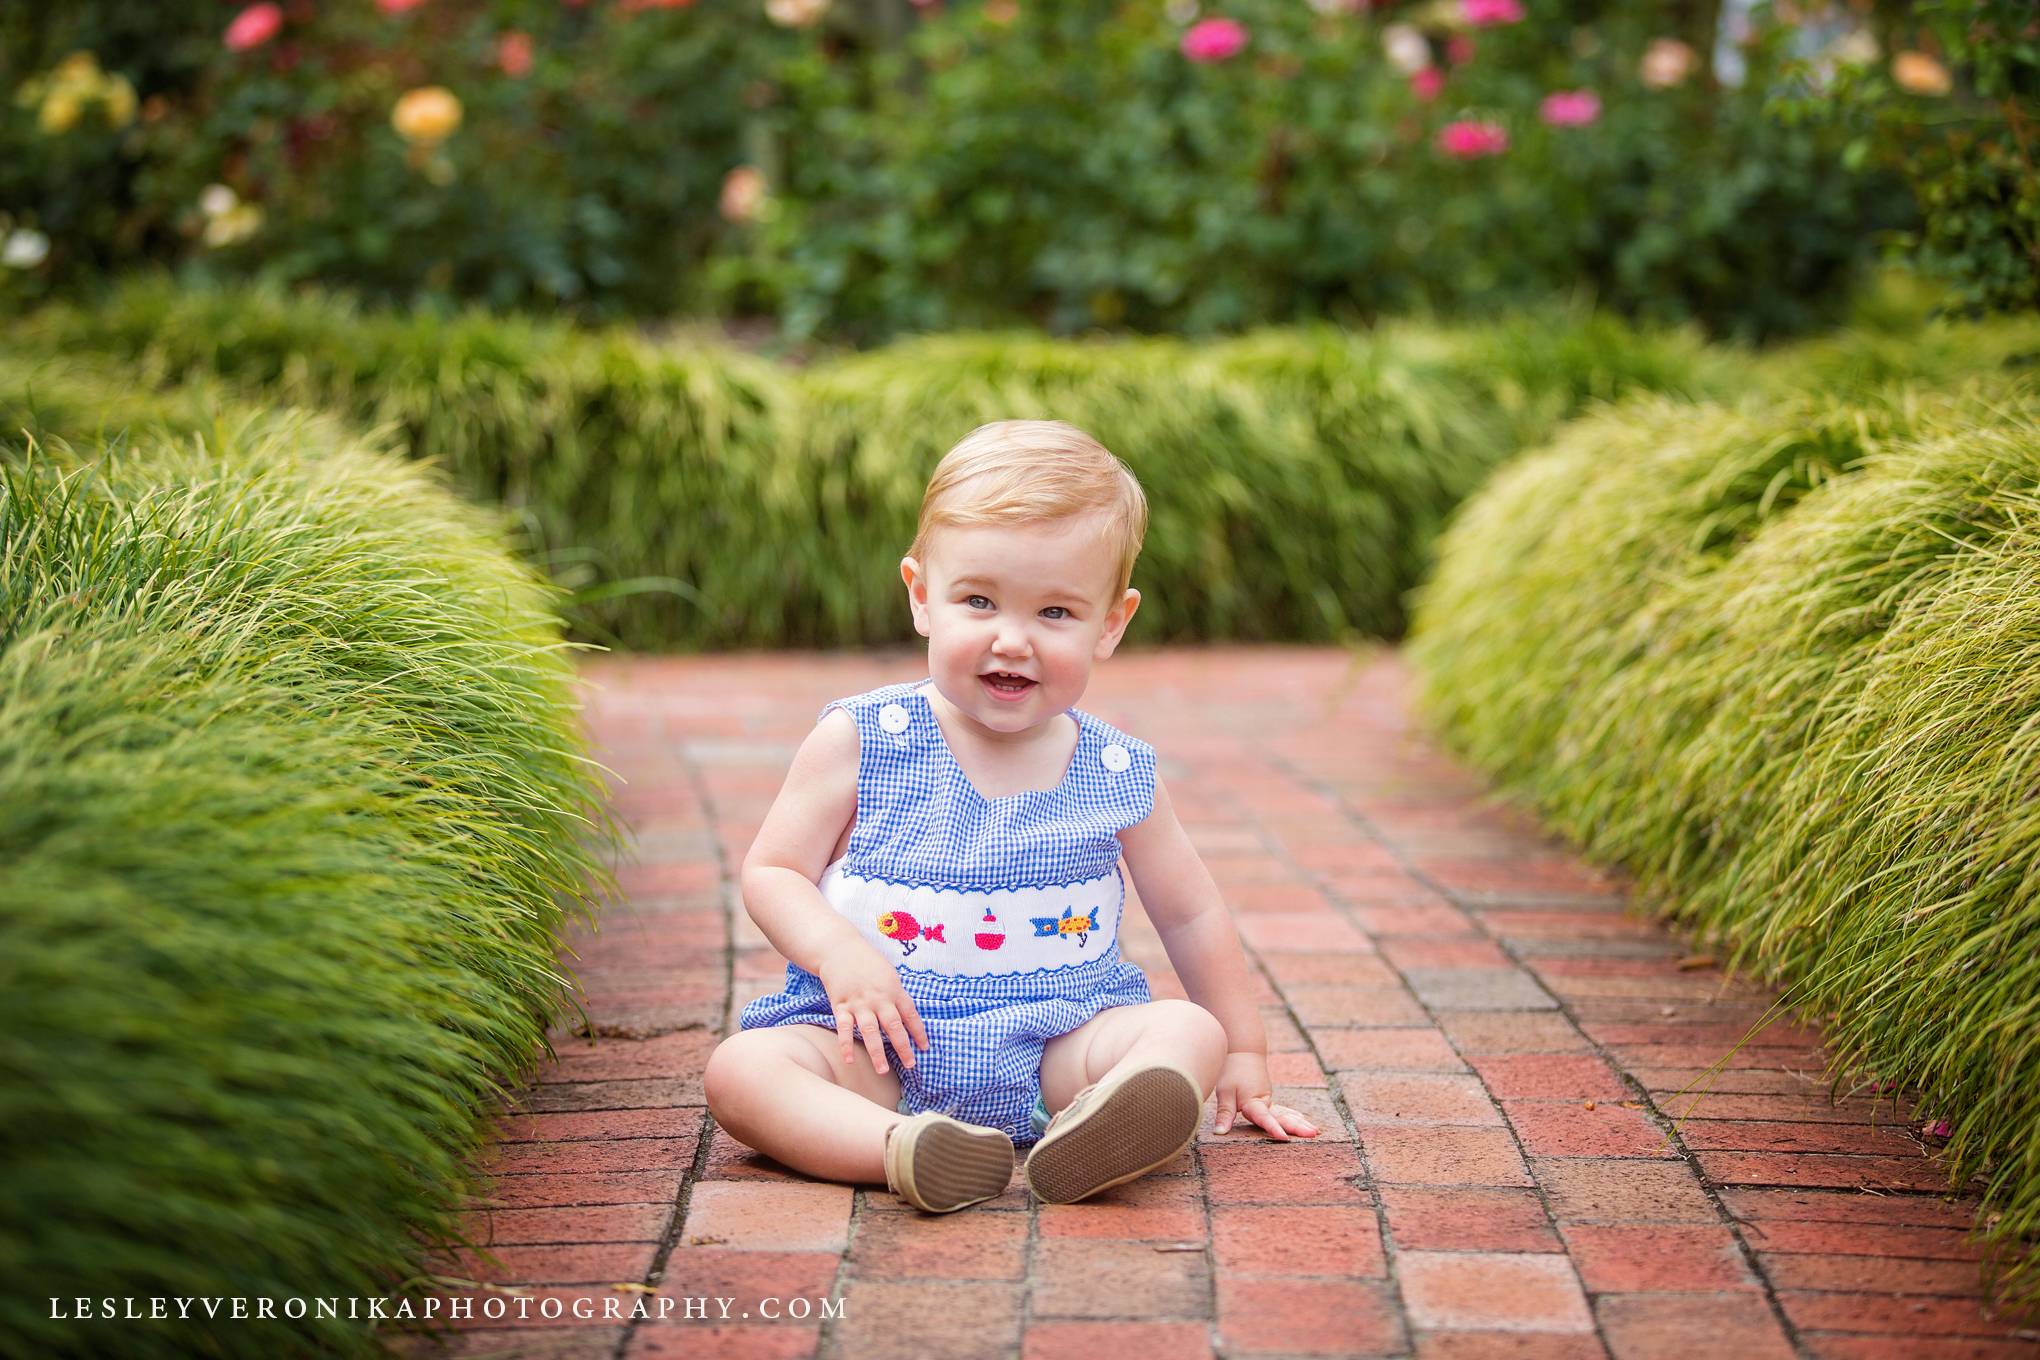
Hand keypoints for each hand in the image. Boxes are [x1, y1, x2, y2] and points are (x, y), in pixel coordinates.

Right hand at [816, 942, 928, 1075]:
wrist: (840, 949)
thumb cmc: (867, 962)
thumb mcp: (889, 974)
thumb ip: (896, 994)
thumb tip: (906, 1016)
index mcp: (894, 990)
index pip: (910, 1014)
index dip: (919, 1032)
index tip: (925, 1048)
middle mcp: (878, 998)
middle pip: (894, 1026)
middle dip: (903, 1047)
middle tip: (910, 1065)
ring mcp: (859, 1003)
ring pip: (870, 1031)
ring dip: (877, 1052)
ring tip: (883, 1070)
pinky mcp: (841, 1005)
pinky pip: (844, 1028)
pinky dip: (845, 1045)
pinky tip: (849, 1060)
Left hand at [1213, 1051, 1318, 1139]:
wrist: (1243, 1051)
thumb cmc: (1231, 1071)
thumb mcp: (1224, 1092)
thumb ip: (1225, 1113)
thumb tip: (1220, 1133)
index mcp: (1254, 1101)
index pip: (1264, 1117)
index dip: (1273, 1128)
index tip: (1284, 1137)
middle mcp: (1265, 1101)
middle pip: (1282, 1117)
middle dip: (1297, 1127)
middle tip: (1313, 1134)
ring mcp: (1268, 1100)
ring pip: (1286, 1113)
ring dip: (1299, 1123)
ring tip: (1315, 1132)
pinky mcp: (1268, 1099)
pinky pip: (1283, 1110)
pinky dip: (1292, 1115)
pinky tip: (1302, 1119)